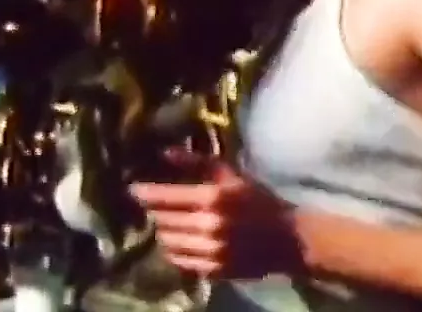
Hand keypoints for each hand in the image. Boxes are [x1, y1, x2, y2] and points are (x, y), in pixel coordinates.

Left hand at [130, 151, 300, 280]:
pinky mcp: (214, 270)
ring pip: (168, 241)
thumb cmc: (258, 200)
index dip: (144, 193)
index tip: (133, 189)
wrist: (289, 239)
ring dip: (164, 230)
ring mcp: (210, 251)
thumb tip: (165, 152)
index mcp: (211, 198)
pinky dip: (175, 250)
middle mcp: (207, 226)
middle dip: (156, 211)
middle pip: (162, 219)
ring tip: (168, 223)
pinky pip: (180, 261)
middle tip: (156, 205)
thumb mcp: (230, 174)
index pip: (164, 197)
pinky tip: (180, 241)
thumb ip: (197, 161)